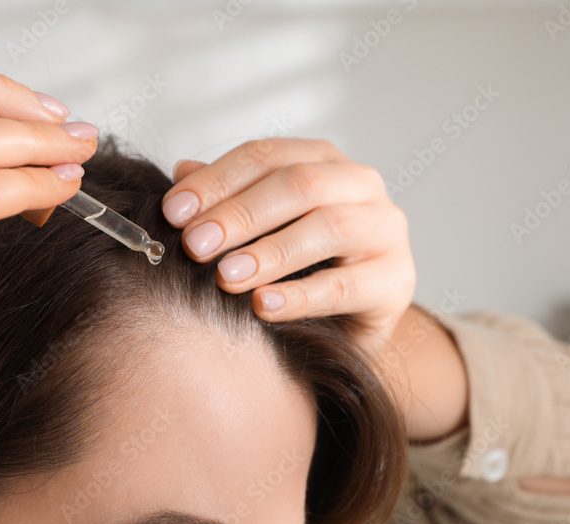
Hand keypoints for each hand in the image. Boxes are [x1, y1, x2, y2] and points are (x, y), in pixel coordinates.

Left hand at [161, 138, 414, 356]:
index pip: (266, 156)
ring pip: (329, 229)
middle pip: (299, 184)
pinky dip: (299, 297)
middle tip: (195, 245)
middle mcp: (361, 185)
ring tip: (225, 278)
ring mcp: (385, 231)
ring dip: (270, 253)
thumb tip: (181, 172)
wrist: (351, 321)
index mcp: (323, 161)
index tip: (172, 212)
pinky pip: (346, 287)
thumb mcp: (260, 230)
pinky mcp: (396, 281)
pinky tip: (261, 307)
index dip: (216, 180)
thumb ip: (227, 199)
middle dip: (240, 214)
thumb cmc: (301, 266)